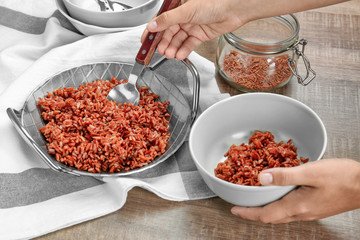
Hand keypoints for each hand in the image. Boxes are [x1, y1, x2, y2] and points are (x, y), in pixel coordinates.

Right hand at [141, 0, 347, 59]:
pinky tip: (180, 55)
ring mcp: (192, 25)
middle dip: (163, 43)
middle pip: (168, 32)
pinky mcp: (200, 34)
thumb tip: (152, 26)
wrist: (235, 10)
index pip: (160, 21)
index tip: (144, 42)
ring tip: (169, 55)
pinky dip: (184, 50)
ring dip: (173, 48)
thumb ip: (168, 20)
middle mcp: (184, 17)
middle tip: (159, 52)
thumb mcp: (186, 11)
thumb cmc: (214, 3)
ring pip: (178, 39)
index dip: (151, 32)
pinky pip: (189, 44)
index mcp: (177, 8)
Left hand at [231, 158, 359, 222]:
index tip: (234, 210)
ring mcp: (309, 212)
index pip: (265, 214)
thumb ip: (285, 176)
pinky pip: (291, 210)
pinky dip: (278, 205)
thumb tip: (262, 178)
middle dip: (254, 213)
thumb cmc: (343, 178)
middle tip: (242, 208)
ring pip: (281, 215)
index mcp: (297, 206)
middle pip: (271, 217)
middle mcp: (301, 213)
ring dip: (266, 210)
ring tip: (256, 202)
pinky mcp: (315, 208)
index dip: (247, 213)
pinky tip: (279, 196)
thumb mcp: (311, 172)